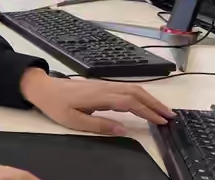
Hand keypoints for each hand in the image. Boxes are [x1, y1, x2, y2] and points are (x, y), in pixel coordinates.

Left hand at [19, 68, 174, 135]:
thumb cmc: (56, 105)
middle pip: (136, 92)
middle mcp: (105, 87)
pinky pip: (125, 87)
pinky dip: (140, 94)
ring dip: (150, 98)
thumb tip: (123, 129)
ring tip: (163, 110)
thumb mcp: (74, 121)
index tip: (161, 121)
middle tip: (171, 116)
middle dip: (155, 104)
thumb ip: (99, 125)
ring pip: (132, 88)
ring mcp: (103, 84)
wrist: (43, 88)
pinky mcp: (101, 85)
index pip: (130, 103)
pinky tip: (145, 102)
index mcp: (100, 96)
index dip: (147, 112)